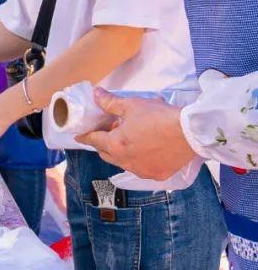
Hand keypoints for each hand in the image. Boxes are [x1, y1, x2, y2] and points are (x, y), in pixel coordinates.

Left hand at [75, 88, 197, 180]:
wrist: (191, 132)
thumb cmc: (160, 116)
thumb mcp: (132, 105)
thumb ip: (110, 102)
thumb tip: (96, 94)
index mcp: (116, 145)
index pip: (94, 140)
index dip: (85, 136)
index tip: (78, 136)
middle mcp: (126, 162)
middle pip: (106, 153)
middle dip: (103, 144)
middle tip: (108, 132)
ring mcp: (142, 171)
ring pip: (123, 163)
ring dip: (120, 152)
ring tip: (128, 138)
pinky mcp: (158, 175)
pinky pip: (141, 168)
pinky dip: (138, 160)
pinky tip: (145, 150)